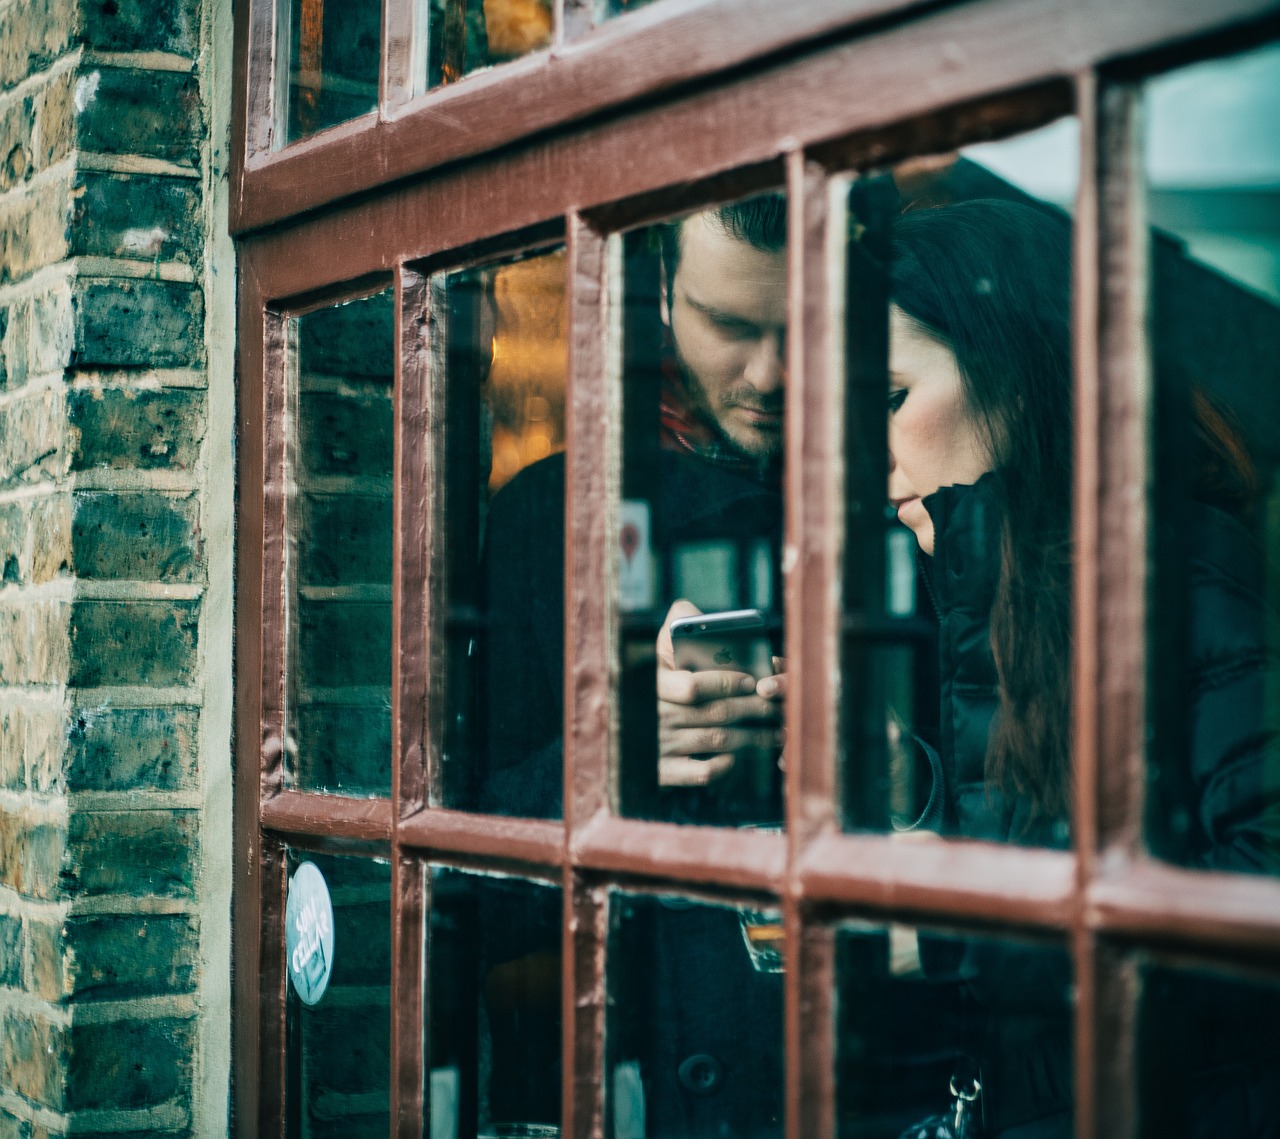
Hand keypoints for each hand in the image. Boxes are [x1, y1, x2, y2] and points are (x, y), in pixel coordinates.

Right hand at [655, 601, 782, 786]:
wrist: (628, 727)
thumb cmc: (657, 679)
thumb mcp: (659, 648)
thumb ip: (675, 624)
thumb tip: (688, 611)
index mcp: (655, 684)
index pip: (693, 687)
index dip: (726, 683)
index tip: (752, 680)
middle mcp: (656, 716)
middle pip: (716, 714)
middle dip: (755, 710)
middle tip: (779, 706)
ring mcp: (660, 746)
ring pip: (717, 741)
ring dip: (752, 737)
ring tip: (776, 730)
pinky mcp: (663, 772)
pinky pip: (701, 772)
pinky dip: (722, 766)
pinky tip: (736, 756)